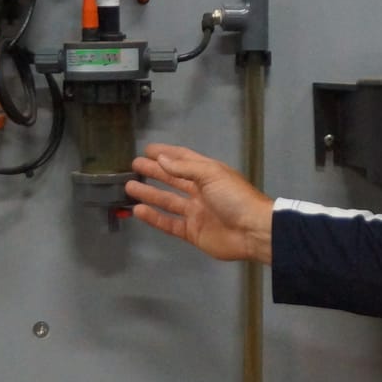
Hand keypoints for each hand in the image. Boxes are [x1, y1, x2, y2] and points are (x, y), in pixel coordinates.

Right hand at [126, 143, 273, 263]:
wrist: (252, 231)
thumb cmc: (235, 197)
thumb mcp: (211, 174)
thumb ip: (184, 167)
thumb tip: (161, 159)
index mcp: (208, 174)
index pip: (183, 159)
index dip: (166, 153)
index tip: (147, 149)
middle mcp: (200, 191)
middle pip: (173, 179)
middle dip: (154, 172)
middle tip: (134, 166)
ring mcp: (196, 212)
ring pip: (167, 201)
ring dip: (149, 194)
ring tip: (129, 187)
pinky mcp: (192, 232)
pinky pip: (169, 223)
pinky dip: (154, 218)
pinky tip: (139, 211)